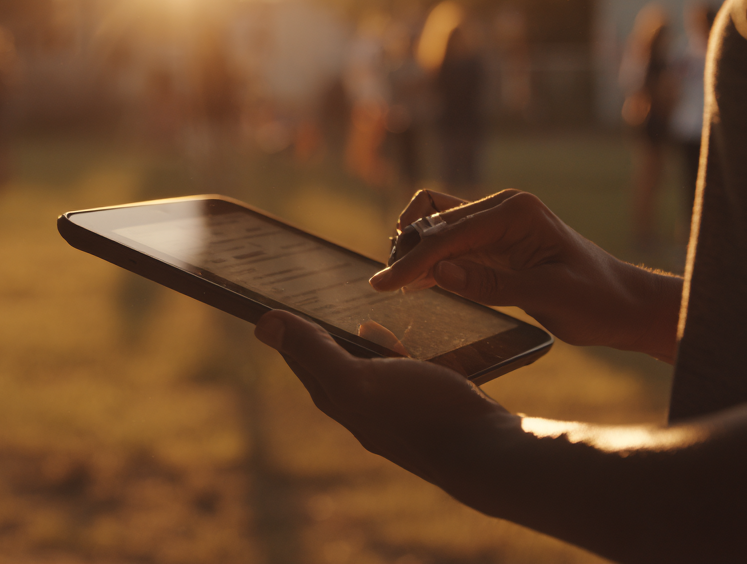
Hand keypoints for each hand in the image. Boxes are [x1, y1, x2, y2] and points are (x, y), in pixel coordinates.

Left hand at [255, 310, 515, 494]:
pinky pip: (394, 376)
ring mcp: (390, 414)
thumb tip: (263, 326)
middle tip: (313, 294)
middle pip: (327, 362)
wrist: (483, 454)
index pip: (298, 355)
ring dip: (356, 341)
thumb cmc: (422, 410)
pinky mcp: (420, 412)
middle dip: (318, 331)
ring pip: (363, 369)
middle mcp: (358, 410)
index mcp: (336, 399)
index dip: (286, 325)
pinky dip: (389, 353)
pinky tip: (402, 339)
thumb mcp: (358, 377)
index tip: (274, 292)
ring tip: (356, 312)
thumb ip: (314, 351)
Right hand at [374, 189, 681, 360]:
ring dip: (415, 251)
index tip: (383, 284)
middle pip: (436, 222)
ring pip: (438, 227)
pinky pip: (452, 247)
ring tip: (393, 283)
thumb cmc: (597, 298)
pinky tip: (415, 283)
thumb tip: (437, 271)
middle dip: (407, 253)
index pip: (451, 233)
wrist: (627, 306)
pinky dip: (430, 261)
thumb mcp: (546, 295)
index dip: (414, 259)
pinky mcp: (495, 248)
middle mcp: (503, 210)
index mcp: (516, 212)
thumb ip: (490, 283)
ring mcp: (498, 227)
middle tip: (382, 287)